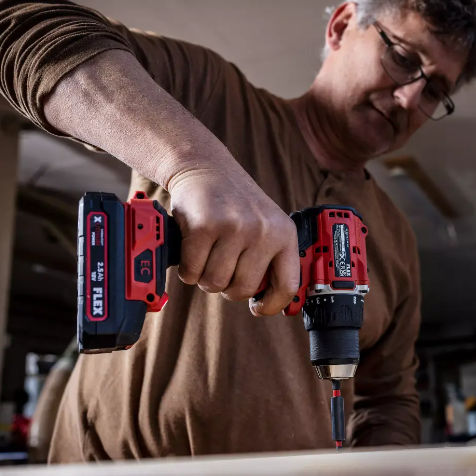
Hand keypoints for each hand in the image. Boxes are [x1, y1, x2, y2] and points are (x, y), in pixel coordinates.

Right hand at [167, 157, 298, 315]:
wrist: (205, 166)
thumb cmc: (234, 202)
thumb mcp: (265, 224)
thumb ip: (270, 258)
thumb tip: (267, 302)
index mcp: (284, 234)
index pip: (287, 285)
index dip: (272, 305)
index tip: (258, 309)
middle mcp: (263, 230)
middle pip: (242, 289)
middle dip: (227, 287)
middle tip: (221, 269)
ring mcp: (234, 227)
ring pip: (215, 283)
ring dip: (204, 277)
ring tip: (206, 256)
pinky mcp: (204, 226)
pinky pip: (192, 271)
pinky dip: (187, 269)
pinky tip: (191, 250)